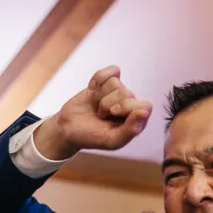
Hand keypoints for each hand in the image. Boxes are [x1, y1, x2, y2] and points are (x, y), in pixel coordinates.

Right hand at [34, 66, 152, 159]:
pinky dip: (98, 78)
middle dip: (108, 104)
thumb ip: (131, 130)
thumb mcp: (111, 141)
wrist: (68, 128)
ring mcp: (118, 92)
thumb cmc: (91, 137)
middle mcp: (130, 104)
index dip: (127, 106)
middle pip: (127, 93)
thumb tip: (145, 112)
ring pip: (116, 82)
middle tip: (100, 115)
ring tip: (95, 107)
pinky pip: (112, 70)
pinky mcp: (107, 82)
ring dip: (100, 96)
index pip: (145, 105)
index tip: (113, 112)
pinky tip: (92, 88)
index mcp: (136, 120)